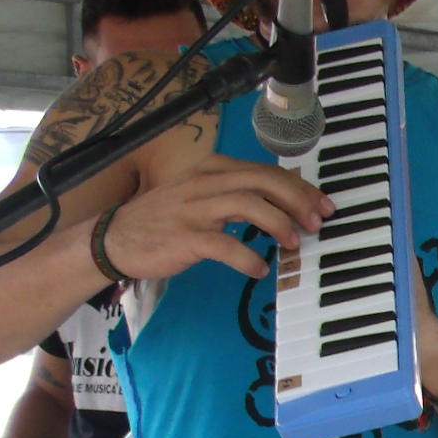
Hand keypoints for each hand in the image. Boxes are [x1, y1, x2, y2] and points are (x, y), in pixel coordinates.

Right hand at [96, 153, 333, 282]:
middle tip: (315, 223)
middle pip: (263, 181)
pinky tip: (259, 268)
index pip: (266, 171)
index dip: (299, 188)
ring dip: (278, 224)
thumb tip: (283, 205)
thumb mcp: (200, 195)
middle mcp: (206, 182)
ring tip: (292, 243)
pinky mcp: (185, 237)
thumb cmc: (164, 219)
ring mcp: (194, 209)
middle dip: (297, 200)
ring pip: (247, 204)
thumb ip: (237, 194)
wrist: (115, 238)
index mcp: (213, 169)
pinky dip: (247, 257)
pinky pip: (224, 245)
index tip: (322, 205)